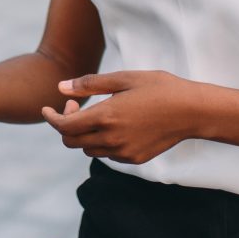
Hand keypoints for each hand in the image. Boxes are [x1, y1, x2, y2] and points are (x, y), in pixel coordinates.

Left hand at [42, 70, 196, 164]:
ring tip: (96, 115)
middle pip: (71, 142)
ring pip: (88, 150)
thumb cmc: (160, 88)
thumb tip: (60, 87)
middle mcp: (112, 138)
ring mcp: (123, 151)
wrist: (192, 111)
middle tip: (76, 107)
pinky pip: (107, 154)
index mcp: (107, 116)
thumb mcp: (124, 78)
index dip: (51, 118)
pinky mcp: (134, 158)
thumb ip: (89, 84)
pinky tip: (114, 125)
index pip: (64, 126)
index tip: (46, 109)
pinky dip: (101, 142)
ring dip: (83, 135)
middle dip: (65, 126)